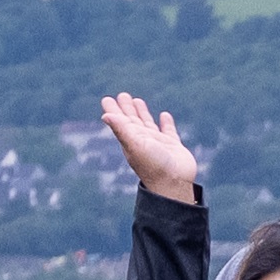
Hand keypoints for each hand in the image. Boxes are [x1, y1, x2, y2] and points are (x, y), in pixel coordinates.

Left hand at [97, 91, 203, 205]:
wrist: (174, 184)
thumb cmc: (153, 166)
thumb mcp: (135, 145)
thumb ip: (121, 129)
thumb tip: (105, 115)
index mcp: (132, 140)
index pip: (120, 121)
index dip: (114, 110)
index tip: (107, 99)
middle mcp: (143, 141)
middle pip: (133, 121)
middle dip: (127, 108)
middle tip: (123, 95)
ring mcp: (159, 144)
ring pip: (148, 124)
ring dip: (143, 113)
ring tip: (138, 101)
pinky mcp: (173, 146)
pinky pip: (169, 131)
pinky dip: (166, 123)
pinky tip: (164, 115)